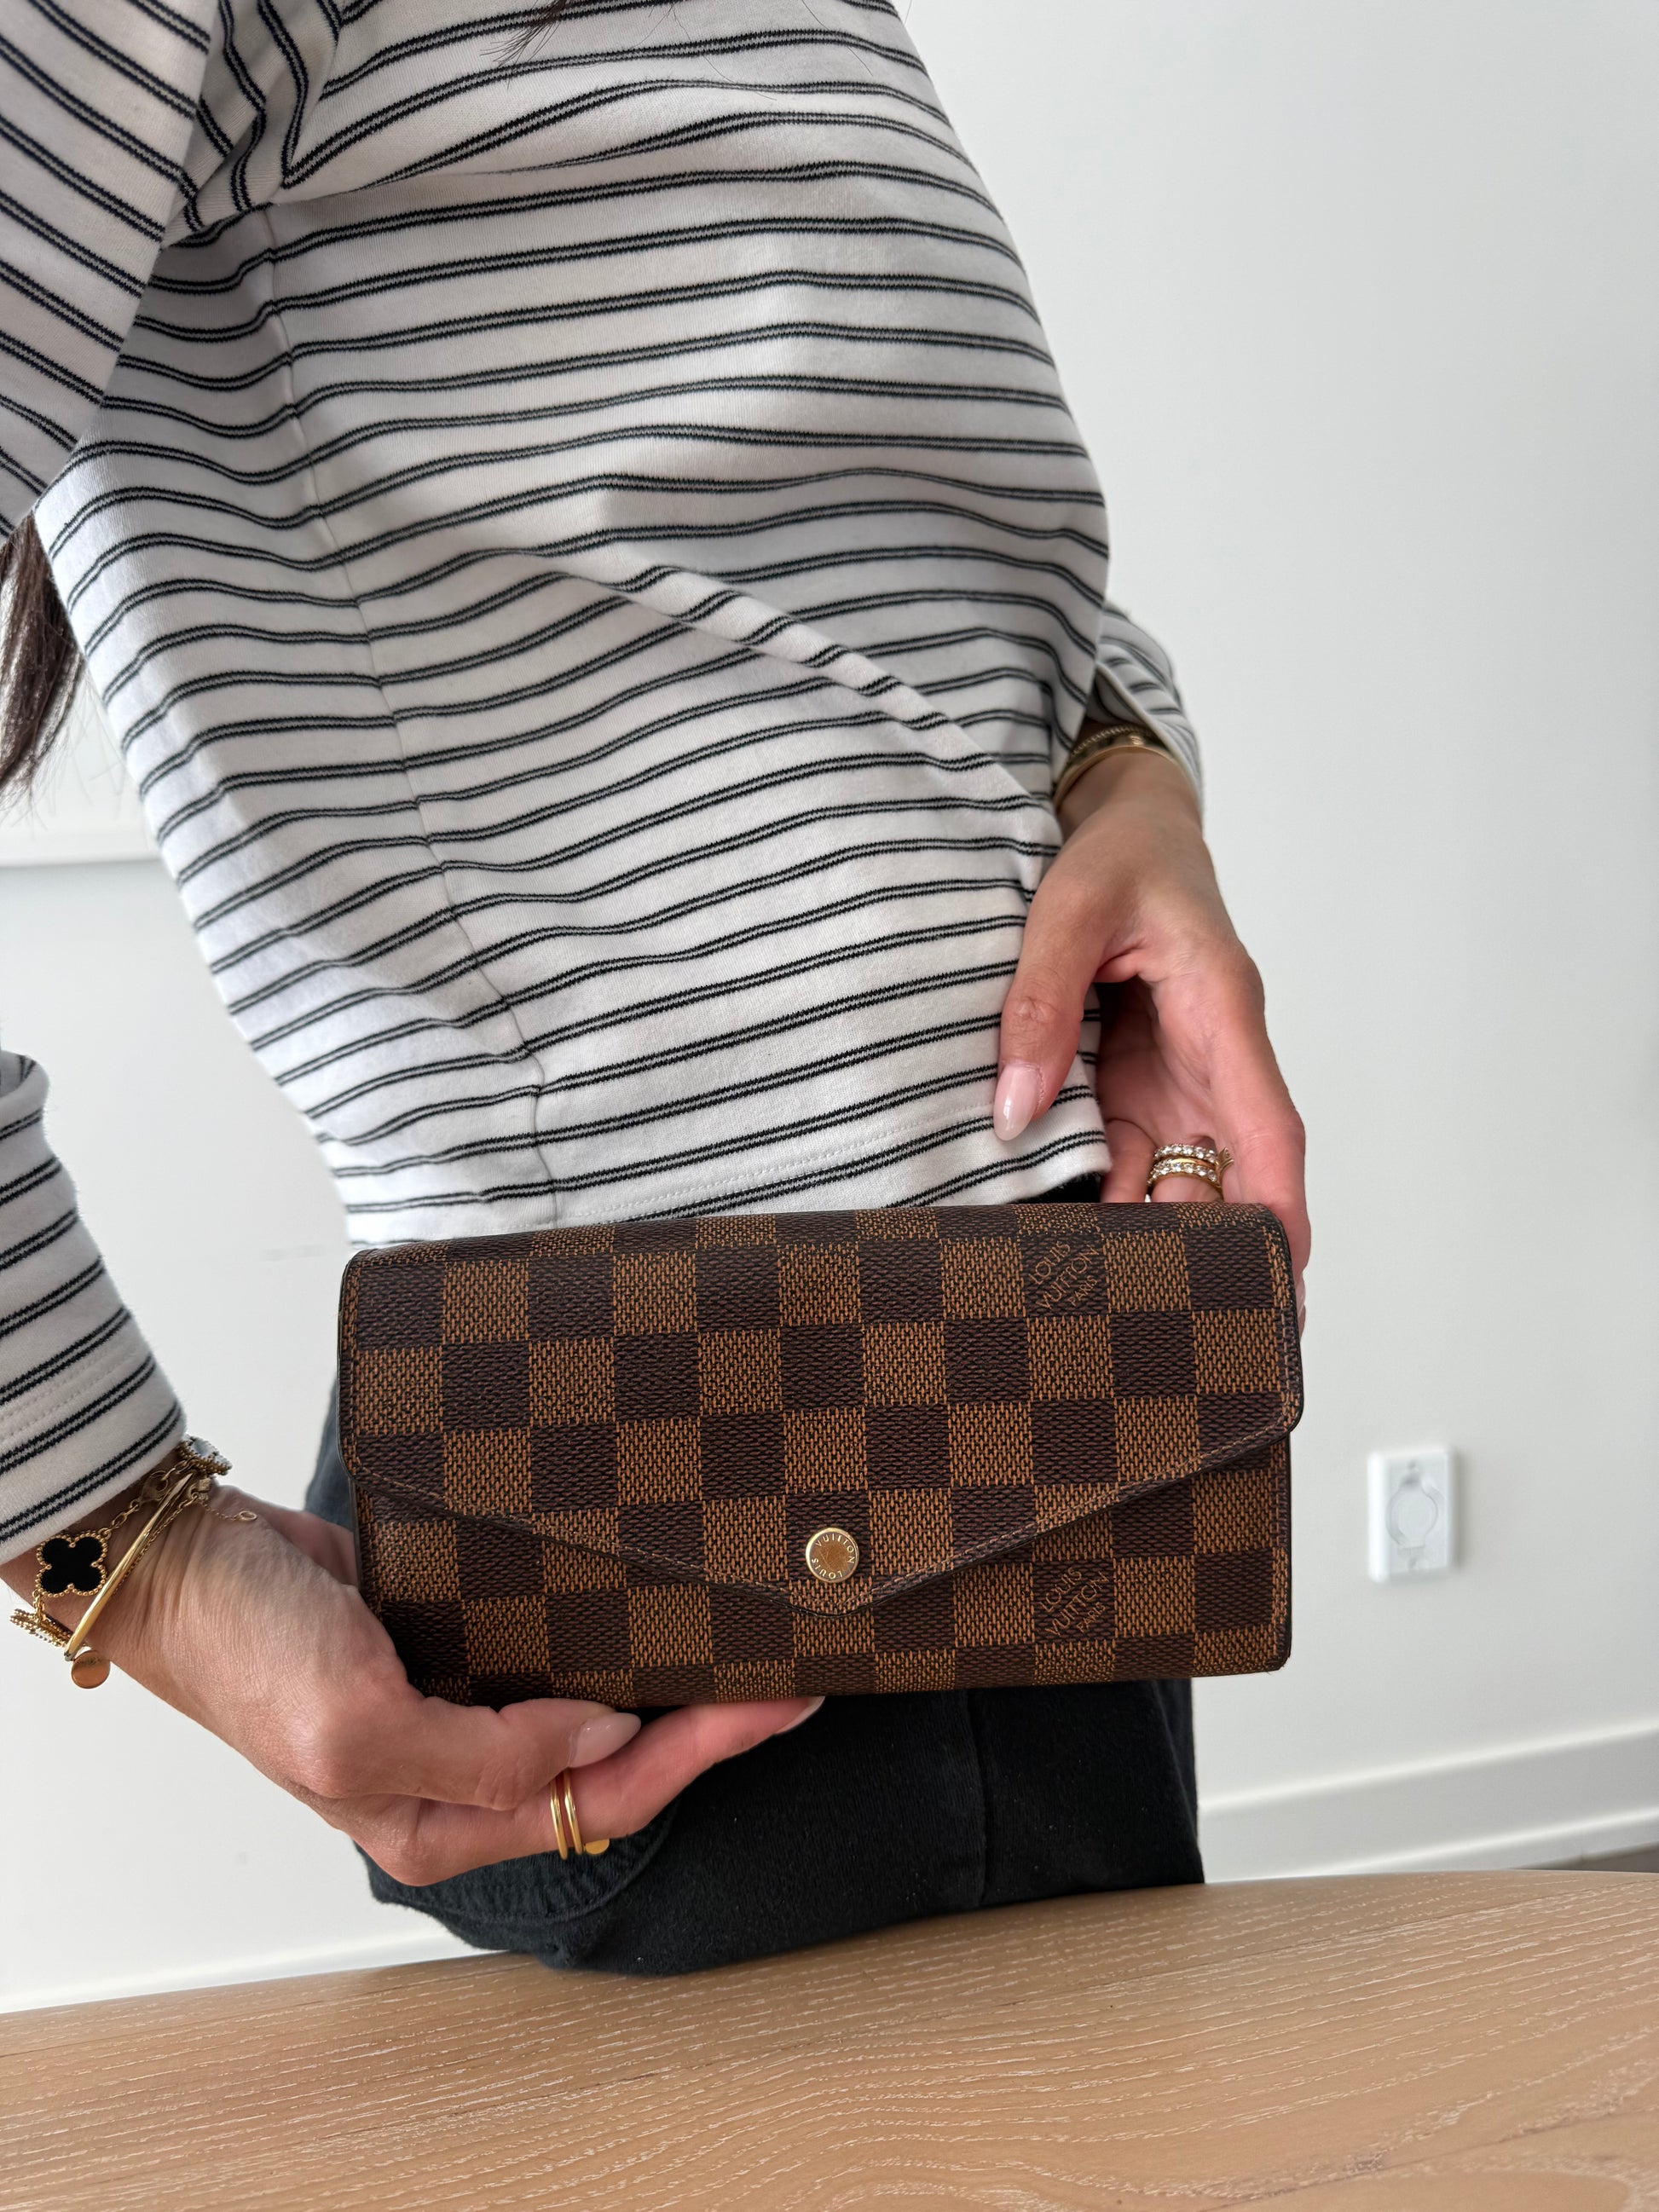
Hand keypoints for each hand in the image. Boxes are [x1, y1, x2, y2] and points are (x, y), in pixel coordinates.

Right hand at [3, 1483, 817, 1884]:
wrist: (182, 1558)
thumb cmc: (246, 1651)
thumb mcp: (358, 1725)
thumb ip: (485, 1754)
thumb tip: (601, 1736)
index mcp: (437, 1819)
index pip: (598, 1799)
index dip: (694, 1756)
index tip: (771, 1704)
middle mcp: (458, 1770)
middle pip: (614, 1758)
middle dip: (706, 1723)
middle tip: (790, 1670)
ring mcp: (458, 1696)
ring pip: (591, 1699)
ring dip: (664, 1673)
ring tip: (744, 1635)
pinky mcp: (454, 1628)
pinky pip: (551, 1638)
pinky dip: (607, 1620)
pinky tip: (654, 1593)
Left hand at [995, 742, 1308, 1316]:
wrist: (1126, 826)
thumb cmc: (1121, 854)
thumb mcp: (1072, 906)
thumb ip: (1039, 1000)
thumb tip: (1012, 1110)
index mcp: (1222, 1011)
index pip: (1268, 1125)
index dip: (1279, 1204)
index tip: (1285, 1274)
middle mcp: (1212, 1061)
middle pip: (1227, 1175)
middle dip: (1210, 1249)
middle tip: (1180, 1325)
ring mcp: (1176, 1082)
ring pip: (1179, 1179)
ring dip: (1154, 1238)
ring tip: (1116, 1308)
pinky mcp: (1136, 1089)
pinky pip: (1130, 1160)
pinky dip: (1109, 1205)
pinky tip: (1074, 1252)